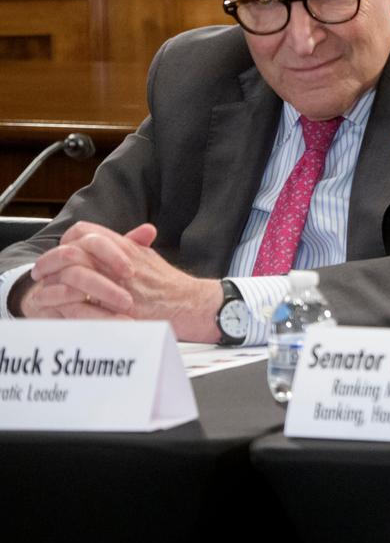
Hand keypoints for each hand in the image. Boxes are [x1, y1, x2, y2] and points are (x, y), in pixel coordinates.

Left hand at [25, 222, 221, 341]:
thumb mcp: (150, 259)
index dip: (67, 241)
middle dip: (53, 262)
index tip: (59, 254)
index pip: (85, 232)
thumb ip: (128, 247)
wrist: (194, 304)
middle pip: (75, 250)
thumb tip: (107, 242)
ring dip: (58, 284)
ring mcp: (121, 283)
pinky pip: (86, 303)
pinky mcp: (122, 306)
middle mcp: (121, 261)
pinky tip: (65, 310)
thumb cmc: (174, 286)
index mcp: (127, 247)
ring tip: (50, 293)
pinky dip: (71, 306)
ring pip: (76, 274)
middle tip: (42, 273)